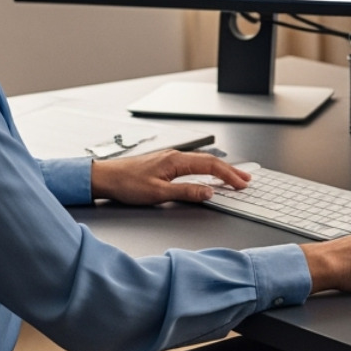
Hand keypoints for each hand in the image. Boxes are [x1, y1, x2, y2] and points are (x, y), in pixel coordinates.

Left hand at [90, 150, 248, 204]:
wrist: (105, 177)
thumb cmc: (126, 184)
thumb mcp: (158, 193)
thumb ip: (186, 192)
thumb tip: (208, 193)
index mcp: (176, 160)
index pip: (210, 166)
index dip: (228, 175)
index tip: (241, 184)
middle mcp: (175, 156)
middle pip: (209, 161)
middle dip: (230, 171)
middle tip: (245, 180)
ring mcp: (170, 159)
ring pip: (202, 162)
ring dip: (219, 170)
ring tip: (233, 178)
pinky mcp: (164, 164)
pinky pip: (192, 164)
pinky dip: (206, 170)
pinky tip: (208, 176)